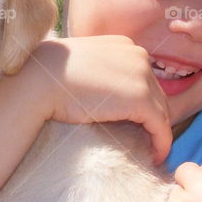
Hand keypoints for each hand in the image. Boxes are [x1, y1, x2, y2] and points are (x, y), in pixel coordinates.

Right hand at [25, 36, 171, 162]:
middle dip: (154, 117)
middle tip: (148, 140)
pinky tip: (155, 156)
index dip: (144, 102)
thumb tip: (103, 92)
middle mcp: (139, 55)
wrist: (40, 80)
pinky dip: (161, 143)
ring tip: (152, 151)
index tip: (138, 122)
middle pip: (157, 93)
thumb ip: (100, 72)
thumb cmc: (49, 75)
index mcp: (125, 45)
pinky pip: (160, 126)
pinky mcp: (141, 99)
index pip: (144, 78)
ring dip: (159, 132)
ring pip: (161, 110)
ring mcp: (142, 76)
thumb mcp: (82, 65)